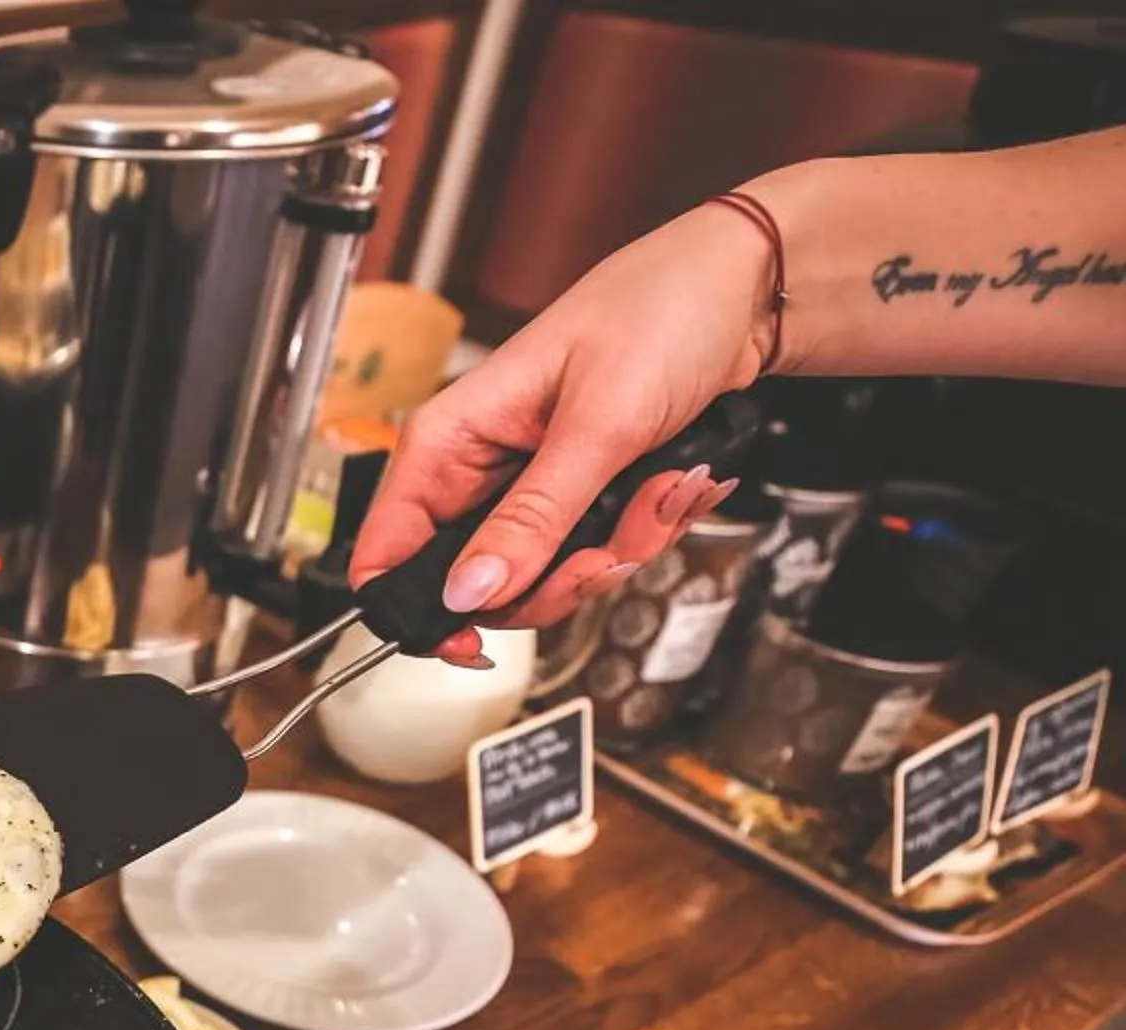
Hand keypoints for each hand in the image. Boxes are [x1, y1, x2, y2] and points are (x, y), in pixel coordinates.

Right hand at [351, 202, 775, 661]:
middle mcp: (480, 470)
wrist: (740, 293)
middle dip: (556, 580)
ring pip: (547, 579)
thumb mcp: (596, 424)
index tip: (473, 641)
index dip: (422, 612)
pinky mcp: (580, 497)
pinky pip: (595, 555)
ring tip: (657, 490)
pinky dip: (643, 532)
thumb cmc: (658, 313)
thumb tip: (468, 591)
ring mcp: (531, 488)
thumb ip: (531, 519)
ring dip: (616, 549)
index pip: (386, 552)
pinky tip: (669, 484)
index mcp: (450, 439)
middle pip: (480, 585)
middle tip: (604, 550)